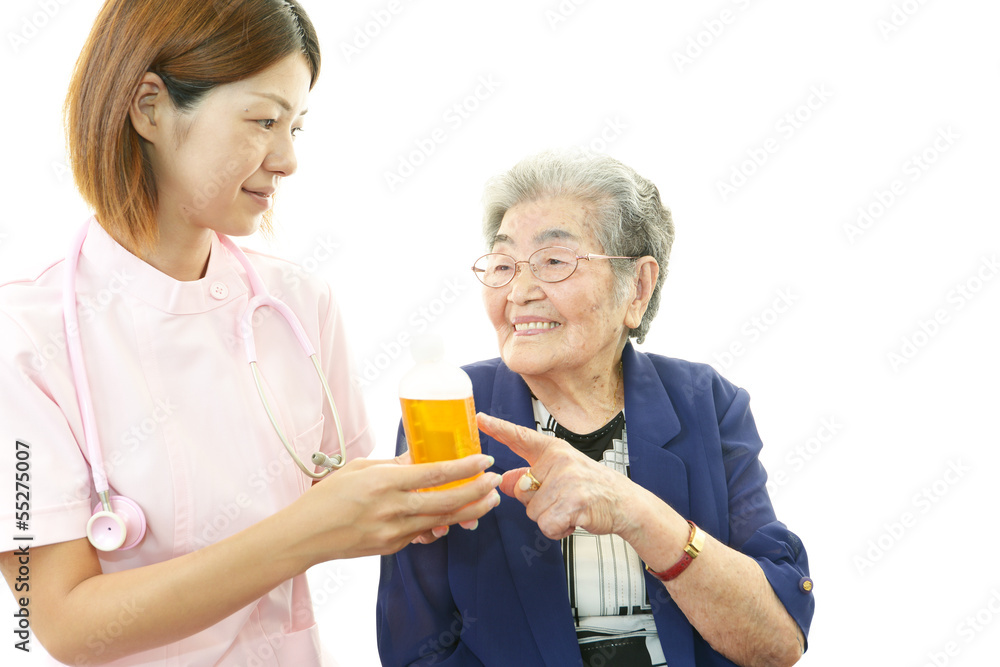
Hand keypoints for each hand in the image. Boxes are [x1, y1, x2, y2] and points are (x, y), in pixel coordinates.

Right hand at [286, 452, 501, 563]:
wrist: (304, 536)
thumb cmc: (327, 497)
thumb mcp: (359, 468)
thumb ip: (393, 464)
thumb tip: (420, 456)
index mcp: (383, 482)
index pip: (434, 473)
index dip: (463, 467)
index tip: (483, 459)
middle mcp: (392, 508)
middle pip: (446, 500)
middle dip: (476, 491)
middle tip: (495, 481)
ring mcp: (393, 532)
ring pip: (441, 521)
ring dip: (469, 510)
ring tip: (489, 500)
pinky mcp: (391, 547)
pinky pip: (423, 533)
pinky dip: (441, 524)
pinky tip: (455, 515)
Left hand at [477, 413, 642, 540]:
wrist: (626, 504)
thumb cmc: (592, 488)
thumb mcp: (560, 476)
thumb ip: (530, 478)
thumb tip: (502, 481)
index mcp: (554, 451)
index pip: (521, 438)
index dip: (498, 428)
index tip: (480, 418)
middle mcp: (559, 461)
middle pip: (521, 492)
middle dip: (537, 504)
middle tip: (563, 500)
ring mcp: (567, 480)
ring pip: (533, 513)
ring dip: (550, 519)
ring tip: (571, 510)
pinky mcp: (574, 501)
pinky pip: (547, 526)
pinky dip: (559, 530)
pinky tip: (575, 520)